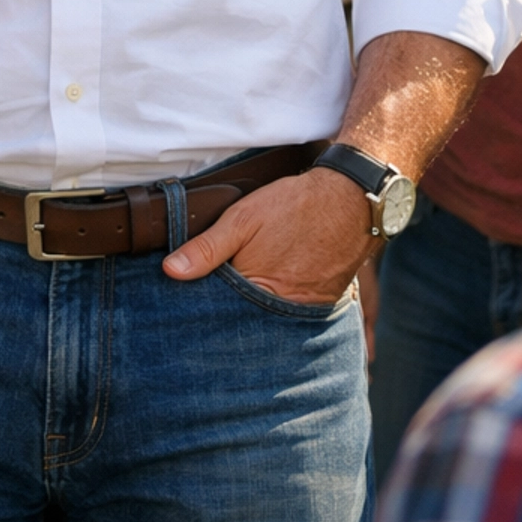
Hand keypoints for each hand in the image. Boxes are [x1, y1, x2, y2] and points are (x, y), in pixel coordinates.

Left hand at [162, 169, 371, 304]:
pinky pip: (291, 316)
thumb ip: (207, 248)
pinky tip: (268, 297)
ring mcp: (303, 312)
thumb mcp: (243, 219)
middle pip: (244, 321)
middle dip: (227, 316)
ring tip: (240, 303)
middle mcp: (282, 311)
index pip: (219, 312)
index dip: (203, 306)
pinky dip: (277, 309)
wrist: (350, 200)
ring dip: (253, 314)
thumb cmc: (294, 207)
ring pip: (267, 321)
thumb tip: (171, 271)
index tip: (186, 305)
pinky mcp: (320, 307)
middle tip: (212, 307)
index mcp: (257, 291)